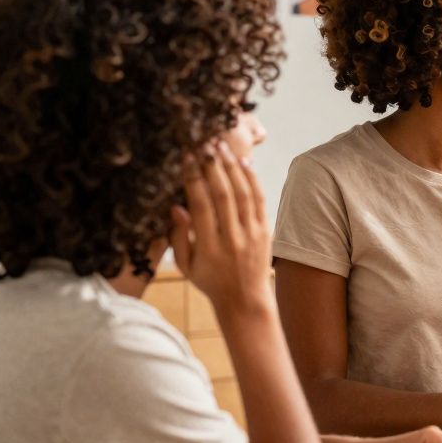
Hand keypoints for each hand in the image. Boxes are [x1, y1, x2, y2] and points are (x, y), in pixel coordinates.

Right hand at [169, 142, 272, 312]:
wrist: (245, 299)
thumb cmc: (209, 281)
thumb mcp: (185, 266)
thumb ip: (179, 237)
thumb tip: (176, 207)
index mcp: (209, 247)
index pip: (201, 206)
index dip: (193, 178)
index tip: (186, 157)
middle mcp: (232, 238)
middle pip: (224, 195)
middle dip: (213, 166)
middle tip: (205, 143)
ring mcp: (252, 234)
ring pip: (243, 194)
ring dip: (232, 167)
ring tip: (221, 147)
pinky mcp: (265, 230)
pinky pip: (259, 200)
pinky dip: (252, 179)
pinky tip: (243, 163)